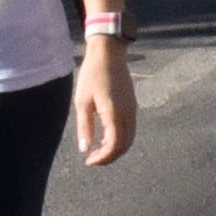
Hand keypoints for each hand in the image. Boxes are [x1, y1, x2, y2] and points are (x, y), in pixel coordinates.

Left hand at [75, 36, 134, 165]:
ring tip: (98, 149)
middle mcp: (128, 115)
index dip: (103, 158)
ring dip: (116, 148)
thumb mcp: (82, 102)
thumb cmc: (92, 75)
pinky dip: (120, 139)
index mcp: (114, 114)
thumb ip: (85, 127)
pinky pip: (130, 129)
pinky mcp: (132, 106)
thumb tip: (85, 149)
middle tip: (93, 159)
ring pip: (129, 139)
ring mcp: (133, 110)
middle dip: (109, 157)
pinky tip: (106, 136)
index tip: (88, 161)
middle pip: (124, 146)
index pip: (114, 146)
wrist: (109, 54)